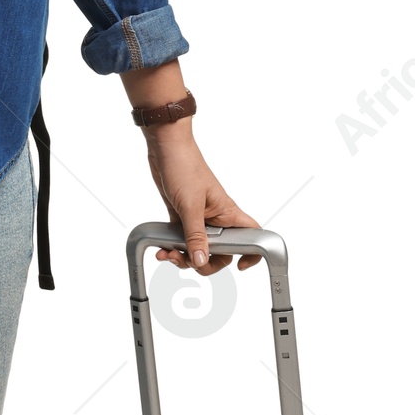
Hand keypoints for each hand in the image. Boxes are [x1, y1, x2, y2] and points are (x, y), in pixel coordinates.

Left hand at [142, 127, 260, 275]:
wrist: (165, 148)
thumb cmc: (185, 166)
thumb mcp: (190, 205)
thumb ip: (195, 236)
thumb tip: (201, 261)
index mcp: (228, 213)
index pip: (252, 236)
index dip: (252, 253)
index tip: (240, 265)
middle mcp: (216, 219)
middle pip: (220, 252)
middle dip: (204, 262)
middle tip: (190, 262)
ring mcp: (199, 219)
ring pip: (198, 249)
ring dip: (183, 257)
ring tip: (168, 254)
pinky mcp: (182, 217)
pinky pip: (181, 240)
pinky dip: (172, 248)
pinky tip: (161, 249)